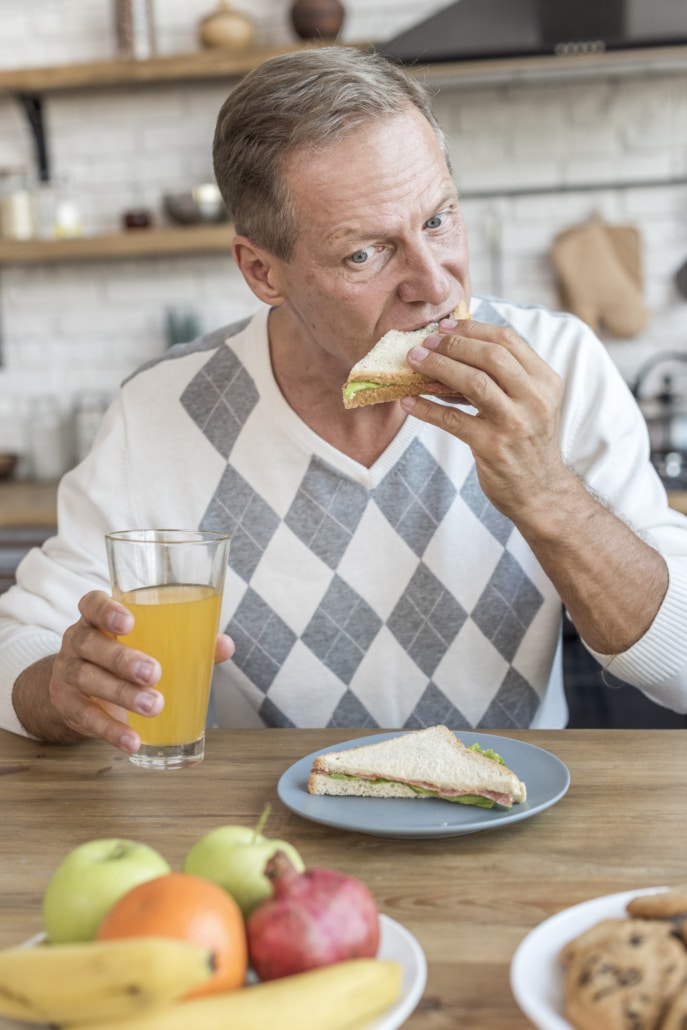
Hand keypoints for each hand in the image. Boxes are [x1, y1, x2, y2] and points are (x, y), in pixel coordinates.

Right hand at [31, 591, 233, 753]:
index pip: (92, 604)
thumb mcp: (145, 643)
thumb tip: (225, 645)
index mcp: (97, 619)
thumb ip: (185, 641)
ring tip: (154, 706)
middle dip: (123, 659)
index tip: (129, 622)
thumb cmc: (122, 655)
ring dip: (122, 695)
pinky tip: (133, 740)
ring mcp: (68, 674)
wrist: (74, 690)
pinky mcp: (68, 706)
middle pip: (91, 644)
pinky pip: (86, 718)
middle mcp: (78, 641)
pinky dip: (111, 731)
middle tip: (153, 673)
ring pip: (88, 680)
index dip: (106, 611)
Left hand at [401, 318, 565, 521]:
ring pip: (473, 383)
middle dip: (453, 344)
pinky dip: (426, 409)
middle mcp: (534, 399)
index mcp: (545, 381)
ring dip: (437, 367)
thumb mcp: (529, 404)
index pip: (508, 340)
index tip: (445, 326)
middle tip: (425, 343)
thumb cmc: (527, 443)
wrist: (541, 493)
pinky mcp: (493, 447)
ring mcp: (515, 423)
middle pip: (491, 356)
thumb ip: (503, 378)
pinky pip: (452, 420)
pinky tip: (407, 402)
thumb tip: (452, 350)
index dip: (473, 329)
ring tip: (412, 362)